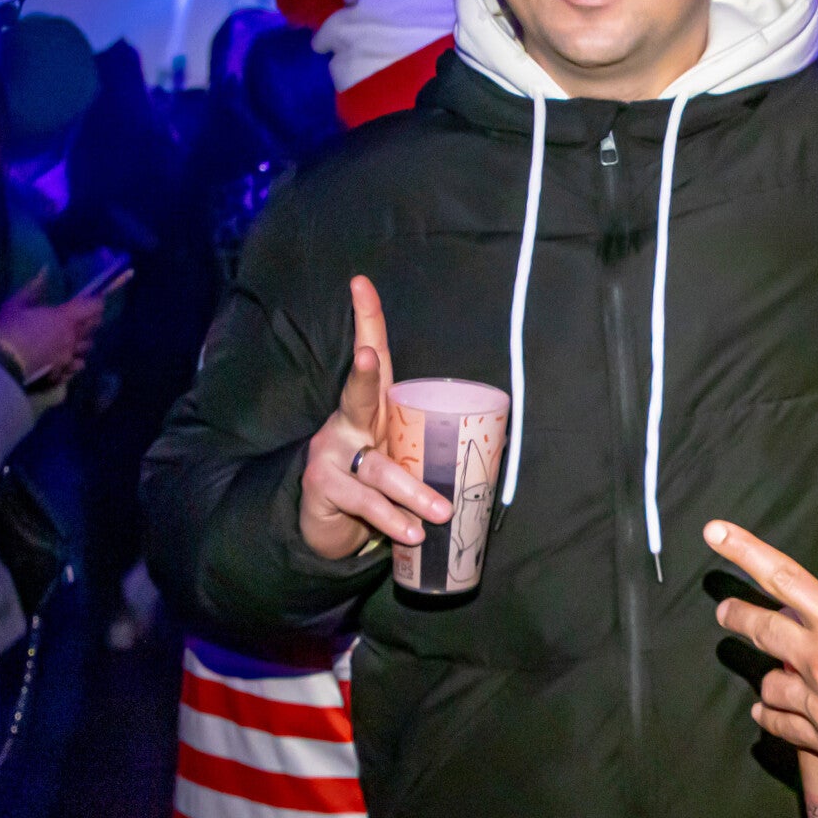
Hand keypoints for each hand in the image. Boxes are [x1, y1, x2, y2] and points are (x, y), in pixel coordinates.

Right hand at [0, 268, 104, 389]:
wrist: (3, 366)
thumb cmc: (8, 331)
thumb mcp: (16, 304)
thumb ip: (33, 288)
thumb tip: (45, 270)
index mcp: (65, 318)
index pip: (94, 307)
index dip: (96, 303)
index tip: (93, 300)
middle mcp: (73, 338)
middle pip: (94, 327)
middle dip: (91, 320)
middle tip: (82, 317)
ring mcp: (70, 358)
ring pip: (87, 348)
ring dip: (83, 341)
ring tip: (73, 339)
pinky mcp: (65, 374)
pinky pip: (78, 366)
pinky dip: (76, 360)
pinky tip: (67, 359)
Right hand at [298, 275, 450, 559]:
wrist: (330, 525)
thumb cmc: (376, 481)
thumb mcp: (401, 458)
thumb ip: (430, 453)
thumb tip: (493, 455)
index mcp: (372, 409)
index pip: (370, 356)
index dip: (367, 319)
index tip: (361, 282)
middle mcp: (347, 422)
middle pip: (357, 392)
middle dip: (364, 373)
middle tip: (369, 356)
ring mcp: (331, 453)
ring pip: (378, 468)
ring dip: (413, 492)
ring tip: (440, 513)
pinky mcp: (323, 486)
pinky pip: (365, 503)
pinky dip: (393, 521)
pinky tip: (412, 535)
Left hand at [705, 520, 817, 795]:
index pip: (783, 577)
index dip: (744, 551)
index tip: (716, 533)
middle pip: (761, 629)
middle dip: (737, 616)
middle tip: (725, 612)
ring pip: (768, 684)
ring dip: (768, 676)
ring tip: (771, 674)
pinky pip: (781, 726)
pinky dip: (771, 715)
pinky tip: (767, 712)